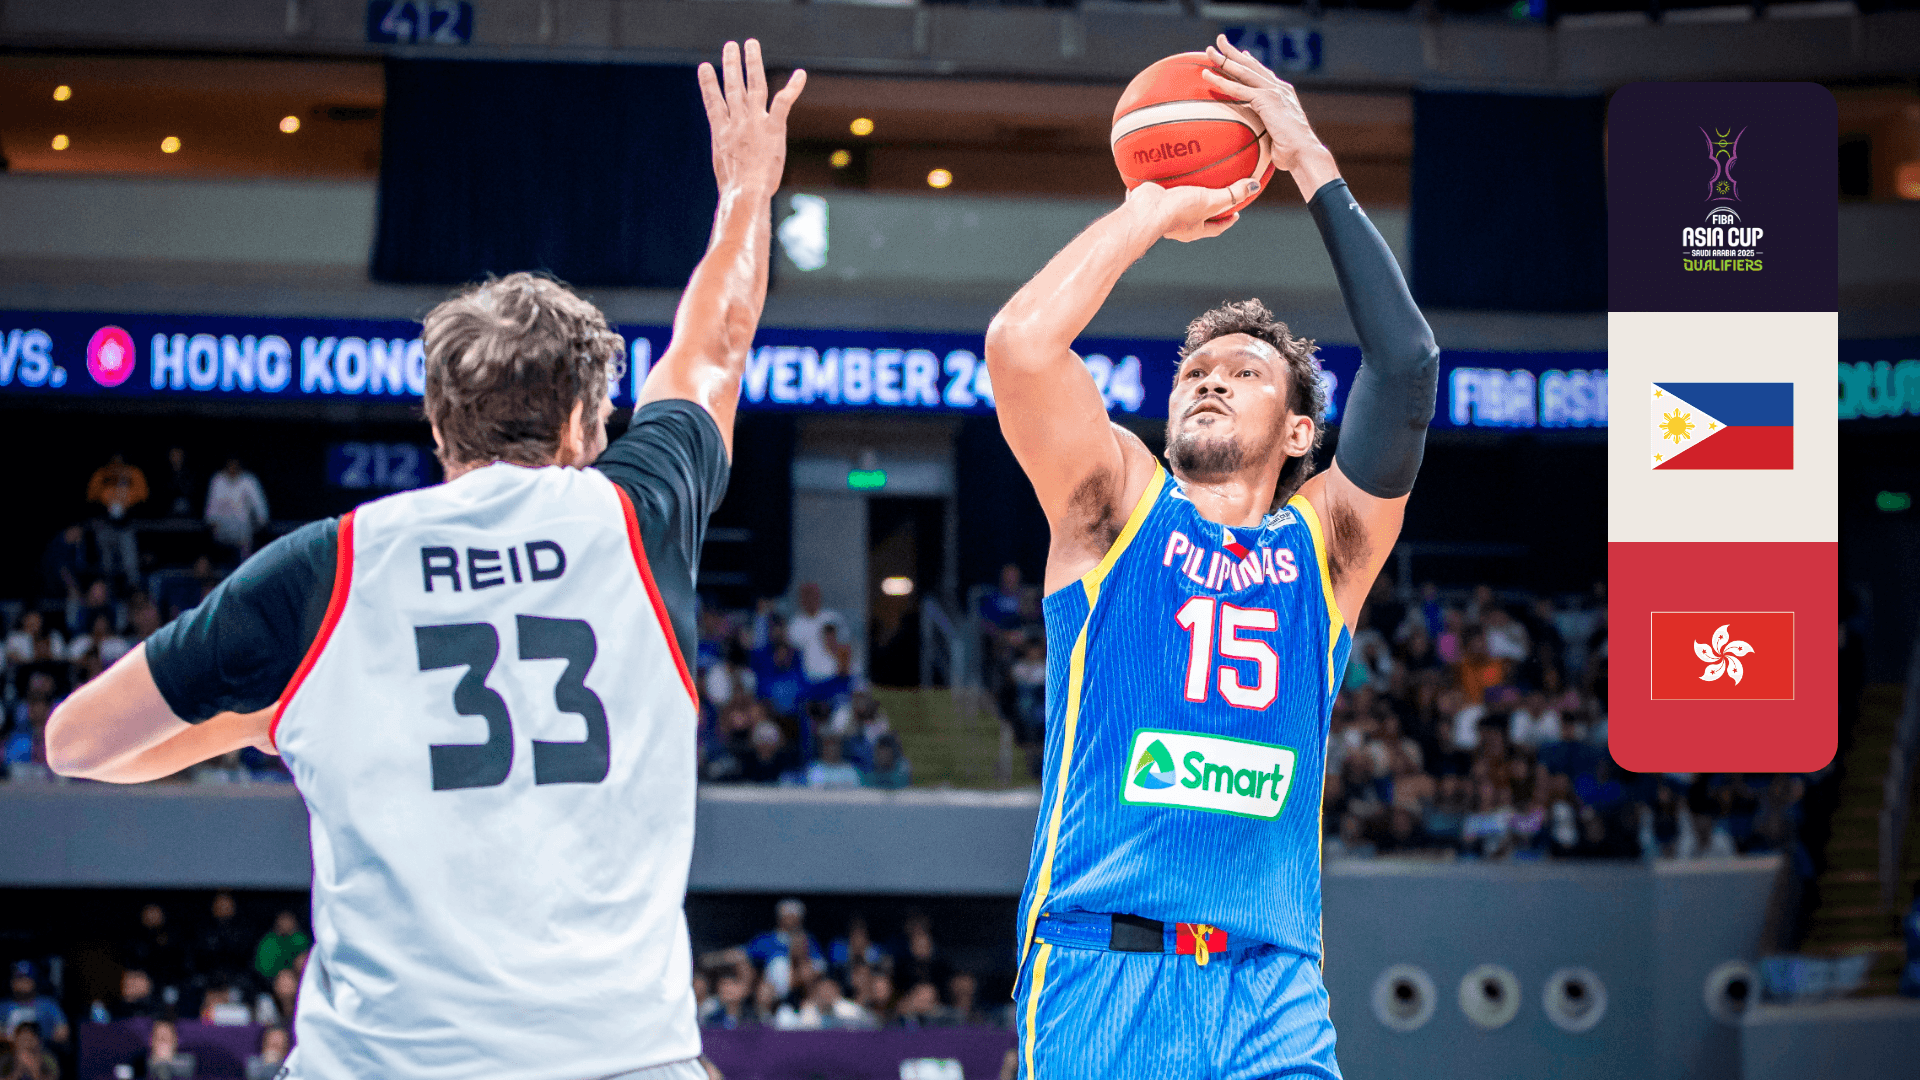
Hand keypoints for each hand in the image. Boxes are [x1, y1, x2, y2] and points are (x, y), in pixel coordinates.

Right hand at [697, 39, 805, 199]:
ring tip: (750, 45)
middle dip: (731, 65)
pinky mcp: (774, 128)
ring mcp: (755, 122)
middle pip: (733, 87)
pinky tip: (800, 74)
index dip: (708, 84)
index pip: (713, 102)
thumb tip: (726, 147)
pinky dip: (793, 87)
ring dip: (752, 63)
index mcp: (721, 131)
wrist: (745, 191)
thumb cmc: (735, 187)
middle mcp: (737, 122)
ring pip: (754, 86)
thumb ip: (725, 148)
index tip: (704, 67)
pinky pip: (784, 101)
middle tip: (730, 46)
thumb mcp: (722, 165)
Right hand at [1125, 178, 1259, 242]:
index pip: (1216, 227)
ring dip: (1187, 193)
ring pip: (1180, 203)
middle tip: (1217, 196)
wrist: (1145, 210)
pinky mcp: (1153, 201)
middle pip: (1198, 216)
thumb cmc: (1178, 211)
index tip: (1236, 213)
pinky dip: (1167, 181)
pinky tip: (1169, 167)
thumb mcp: (1210, 201)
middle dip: (1207, 208)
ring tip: (1193, 179)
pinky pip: (1163, 190)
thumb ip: (1231, 193)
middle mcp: (1180, 224)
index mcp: (1195, 229)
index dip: (1227, 221)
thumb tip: (1255, 186)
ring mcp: (1165, 213)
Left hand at [1202, 35, 1338, 194]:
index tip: (1242, 53)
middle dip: (1234, 52)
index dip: (1251, 63)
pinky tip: (1207, 76)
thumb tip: (1259, 140)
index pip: (1264, 74)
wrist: (1304, 153)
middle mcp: (1279, 88)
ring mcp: (1274, 92)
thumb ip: (1267, 129)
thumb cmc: (1292, 154)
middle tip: (1219, 42)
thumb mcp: (1277, 136)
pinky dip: (1222, 82)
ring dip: (1224, 60)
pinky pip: (1239, 89)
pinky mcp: (1267, 100)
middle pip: (1252, 65)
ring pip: (1243, 72)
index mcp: (1283, 94)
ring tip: (1208, 51)